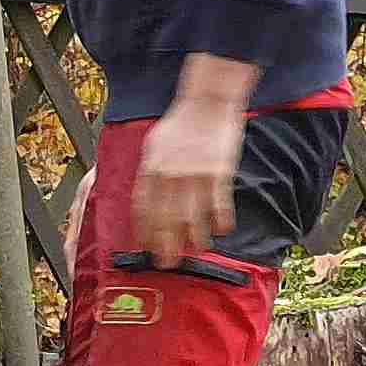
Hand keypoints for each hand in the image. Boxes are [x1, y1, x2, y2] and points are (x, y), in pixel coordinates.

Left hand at [132, 96, 243, 265]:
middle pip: (165, 219)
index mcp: (151, 169)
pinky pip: (219, 203)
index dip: (145, 231)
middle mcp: (170, 175)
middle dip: (166, 244)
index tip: (146, 247)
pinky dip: (220, 220)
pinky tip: (222, 231)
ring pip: (193, 216)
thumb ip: (149, 172)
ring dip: (195, 237)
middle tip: (167, 263)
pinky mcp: (218, 172)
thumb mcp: (154, 145)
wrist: (207, 103)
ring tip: (197, 250)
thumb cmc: (181, 124)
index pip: (143, 208)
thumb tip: (145, 197)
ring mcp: (194, 175)